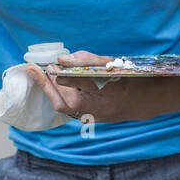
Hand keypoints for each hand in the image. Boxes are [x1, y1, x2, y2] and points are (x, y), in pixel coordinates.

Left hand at [25, 49, 146, 124]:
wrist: (141, 102)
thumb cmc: (126, 77)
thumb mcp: (112, 63)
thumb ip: (87, 60)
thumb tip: (62, 59)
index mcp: (112, 90)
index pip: (84, 84)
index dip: (66, 75)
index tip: (53, 64)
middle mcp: (102, 107)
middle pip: (69, 102)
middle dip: (50, 85)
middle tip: (38, 69)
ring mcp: (95, 117)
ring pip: (65, 107)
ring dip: (50, 91)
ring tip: (41, 74)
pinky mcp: (89, 120)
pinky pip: (68, 109)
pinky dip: (58, 96)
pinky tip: (53, 85)